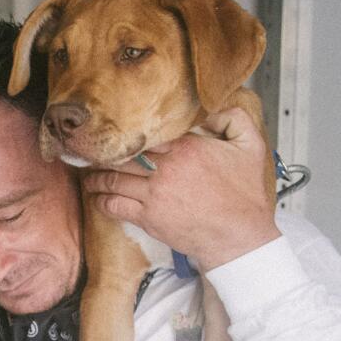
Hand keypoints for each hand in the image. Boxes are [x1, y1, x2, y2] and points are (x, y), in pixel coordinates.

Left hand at [80, 106, 280, 269]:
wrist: (239, 237)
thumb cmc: (245, 194)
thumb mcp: (250, 145)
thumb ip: (232, 117)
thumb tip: (211, 104)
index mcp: (186, 147)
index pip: (146, 133)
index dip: (130, 132)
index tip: (118, 130)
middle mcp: (165, 169)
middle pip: (123, 154)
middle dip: (105, 153)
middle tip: (93, 151)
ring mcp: (154, 194)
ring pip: (113, 178)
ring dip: (97, 175)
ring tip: (90, 173)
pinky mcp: (148, 218)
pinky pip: (114, 205)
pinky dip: (101, 200)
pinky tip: (97, 196)